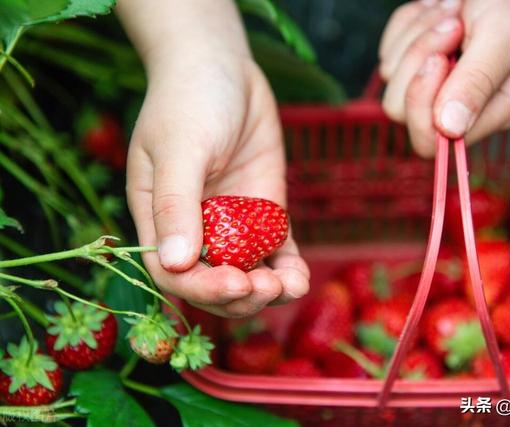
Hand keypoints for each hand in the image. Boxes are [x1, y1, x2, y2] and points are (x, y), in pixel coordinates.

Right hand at [119, 0, 309, 317]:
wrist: (224, 68)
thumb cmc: (189, 101)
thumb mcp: (179, 149)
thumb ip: (176, 204)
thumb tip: (176, 262)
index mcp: (161, 219)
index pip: (175, 273)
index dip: (203, 288)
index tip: (235, 284)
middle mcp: (196, 228)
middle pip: (214, 282)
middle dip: (240, 295)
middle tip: (265, 287)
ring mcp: (232, 223)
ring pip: (248, 273)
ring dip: (268, 290)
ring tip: (290, 285)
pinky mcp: (263, 212)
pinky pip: (275, 250)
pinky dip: (288, 268)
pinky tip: (300, 277)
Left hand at [379, 0, 509, 155]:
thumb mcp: (504, 38)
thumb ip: (476, 83)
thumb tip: (449, 129)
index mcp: (490, 113)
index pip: (433, 140)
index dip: (423, 104)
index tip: (439, 59)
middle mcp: (457, 107)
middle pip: (400, 110)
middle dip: (418, 60)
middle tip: (453, 25)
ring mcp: (431, 85)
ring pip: (391, 76)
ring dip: (417, 35)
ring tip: (453, 11)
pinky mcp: (414, 61)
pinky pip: (388, 50)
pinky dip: (409, 23)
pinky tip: (440, 9)